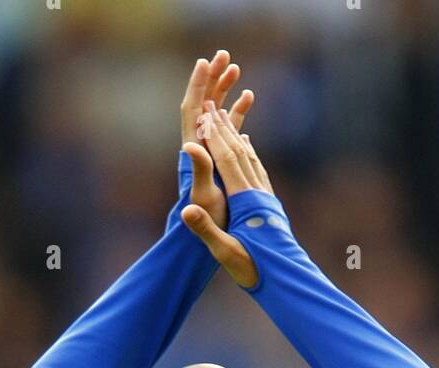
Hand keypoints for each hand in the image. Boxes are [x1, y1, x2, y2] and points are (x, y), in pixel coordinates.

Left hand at [180, 51, 253, 230]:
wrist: (210, 240)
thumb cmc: (207, 222)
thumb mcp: (203, 196)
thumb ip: (198, 171)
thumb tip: (189, 145)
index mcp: (194, 153)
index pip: (192, 111)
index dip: (198, 86)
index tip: (205, 62)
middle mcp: (200, 149)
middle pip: (203, 105)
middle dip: (212, 79)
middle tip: (224, 55)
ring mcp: (212, 154)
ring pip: (216, 113)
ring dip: (224, 90)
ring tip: (236, 68)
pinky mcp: (223, 161)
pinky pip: (229, 129)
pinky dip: (237, 111)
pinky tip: (248, 98)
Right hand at [181, 103, 273, 288]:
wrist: (286, 279)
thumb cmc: (253, 268)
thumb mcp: (225, 252)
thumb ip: (205, 230)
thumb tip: (186, 211)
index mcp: (245, 200)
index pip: (227, 160)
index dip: (214, 136)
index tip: (203, 115)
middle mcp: (258, 193)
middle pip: (239, 152)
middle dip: (223, 128)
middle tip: (210, 106)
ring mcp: (266, 197)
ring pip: (250, 158)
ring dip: (235, 136)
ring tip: (225, 118)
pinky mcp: (271, 204)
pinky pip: (258, 171)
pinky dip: (249, 154)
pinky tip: (246, 147)